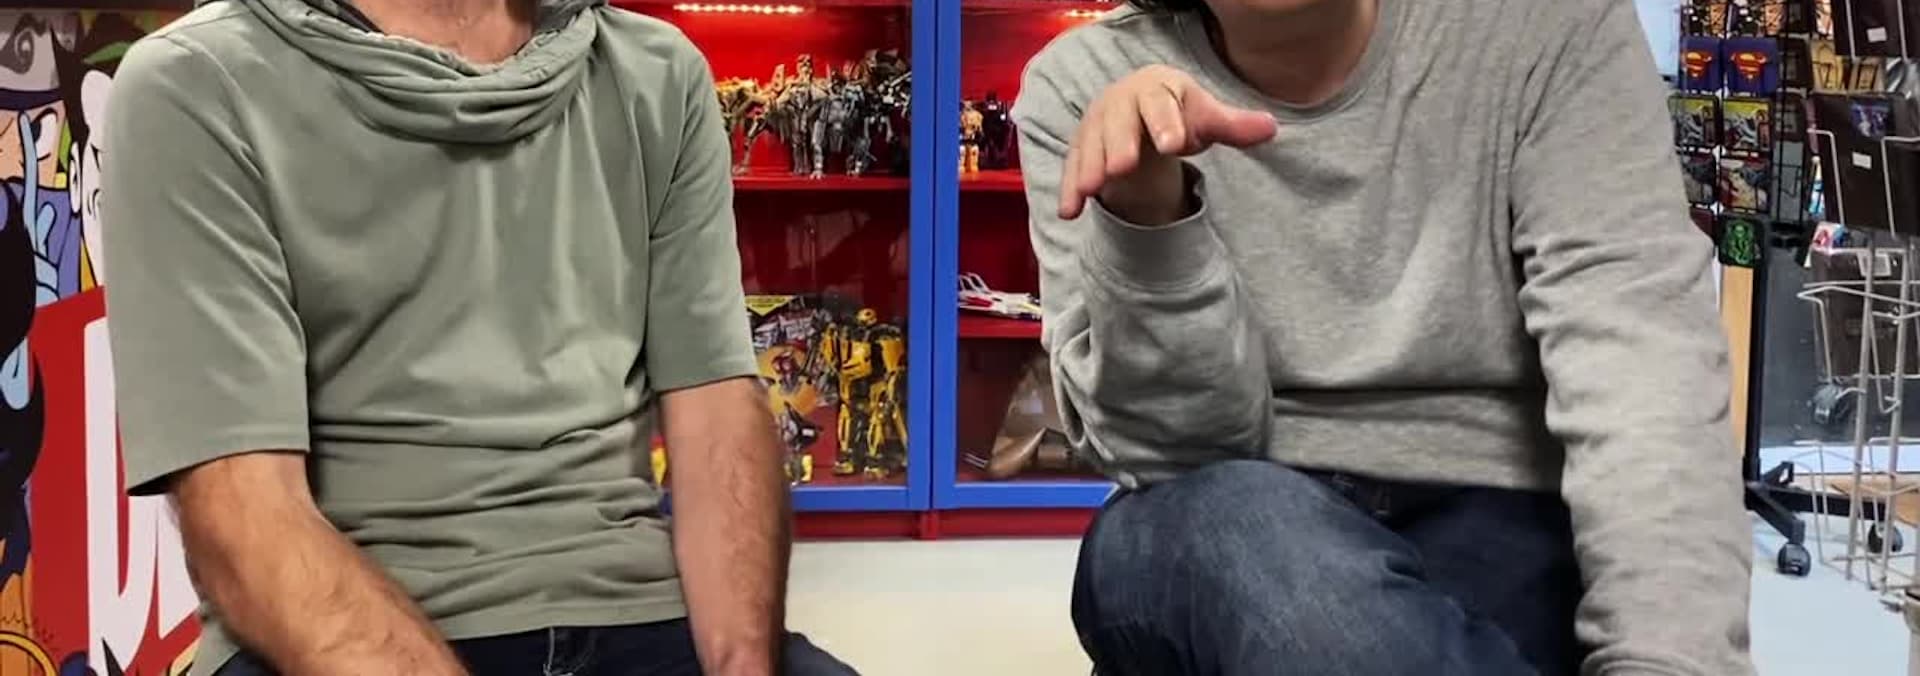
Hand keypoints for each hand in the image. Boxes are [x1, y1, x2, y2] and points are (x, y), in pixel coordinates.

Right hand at [1058, 65, 1277, 223]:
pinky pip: (1073, 168)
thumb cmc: (1177, 113)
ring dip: (1090, 167)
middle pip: (1119, 122)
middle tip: (1122, 167)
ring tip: (1092, 188)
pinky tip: (1069, 212)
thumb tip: (1271, 128)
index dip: (1166, 122)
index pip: (1160, 103)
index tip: (1175, 144)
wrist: (1137, 107)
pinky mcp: (1081, 150)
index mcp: (1156, 88)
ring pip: (1091, 145)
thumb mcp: (1205, 117)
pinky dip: (1069, 189)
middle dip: (1120, 144)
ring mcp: (1097, 126)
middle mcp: (1121, 102)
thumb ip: (1233, 126)